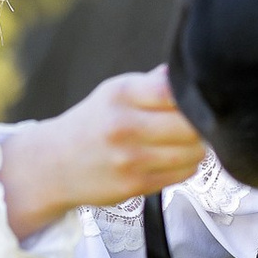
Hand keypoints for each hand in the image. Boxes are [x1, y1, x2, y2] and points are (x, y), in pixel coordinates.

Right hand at [0, 69, 208, 239]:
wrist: (54, 164)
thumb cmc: (92, 124)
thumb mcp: (115, 92)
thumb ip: (154, 84)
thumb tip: (191, 72)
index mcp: (121, 94)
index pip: (176, 90)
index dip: (194, 96)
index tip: (195, 99)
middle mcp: (124, 126)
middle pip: (192, 125)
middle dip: (202, 124)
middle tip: (197, 123)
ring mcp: (130, 158)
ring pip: (193, 152)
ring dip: (198, 148)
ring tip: (185, 142)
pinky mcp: (136, 185)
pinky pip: (183, 174)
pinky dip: (186, 166)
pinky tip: (173, 159)